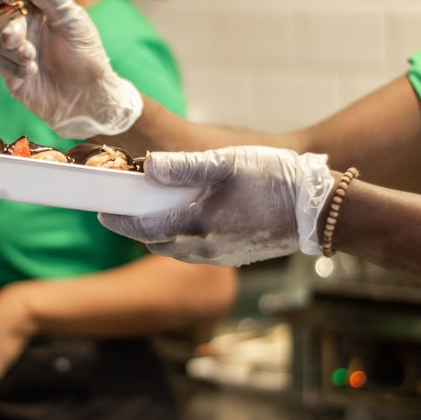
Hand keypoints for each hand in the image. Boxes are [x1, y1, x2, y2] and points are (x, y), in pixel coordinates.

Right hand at [0, 0, 142, 137]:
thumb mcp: (73, 20)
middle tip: (16, 39)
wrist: (90, 97)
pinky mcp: (14, 76)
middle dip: (7, 26)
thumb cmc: (87, 56)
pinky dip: (14, 66)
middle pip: (1, 16)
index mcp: (41, 10)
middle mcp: (27, 28)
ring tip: (30, 57)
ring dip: (10, 48)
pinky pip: (2, 65)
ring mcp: (18, 52)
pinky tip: (31, 71)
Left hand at [99, 147, 334, 265]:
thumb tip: (148, 165)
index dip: (119, 219)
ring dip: (159, 233)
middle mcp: (204, 249)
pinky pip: (196, 251)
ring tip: (152, 211)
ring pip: (176, 250)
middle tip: (123, 208)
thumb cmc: (275, 180)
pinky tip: (187, 218)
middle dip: (135, 227)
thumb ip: (184, 167)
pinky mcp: (235, 256)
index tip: (102, 209)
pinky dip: (182, 237)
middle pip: (155, 242)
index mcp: (198, 225)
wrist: (318, 210)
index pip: (143, 227)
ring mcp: (221, 256)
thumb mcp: (227, 163)